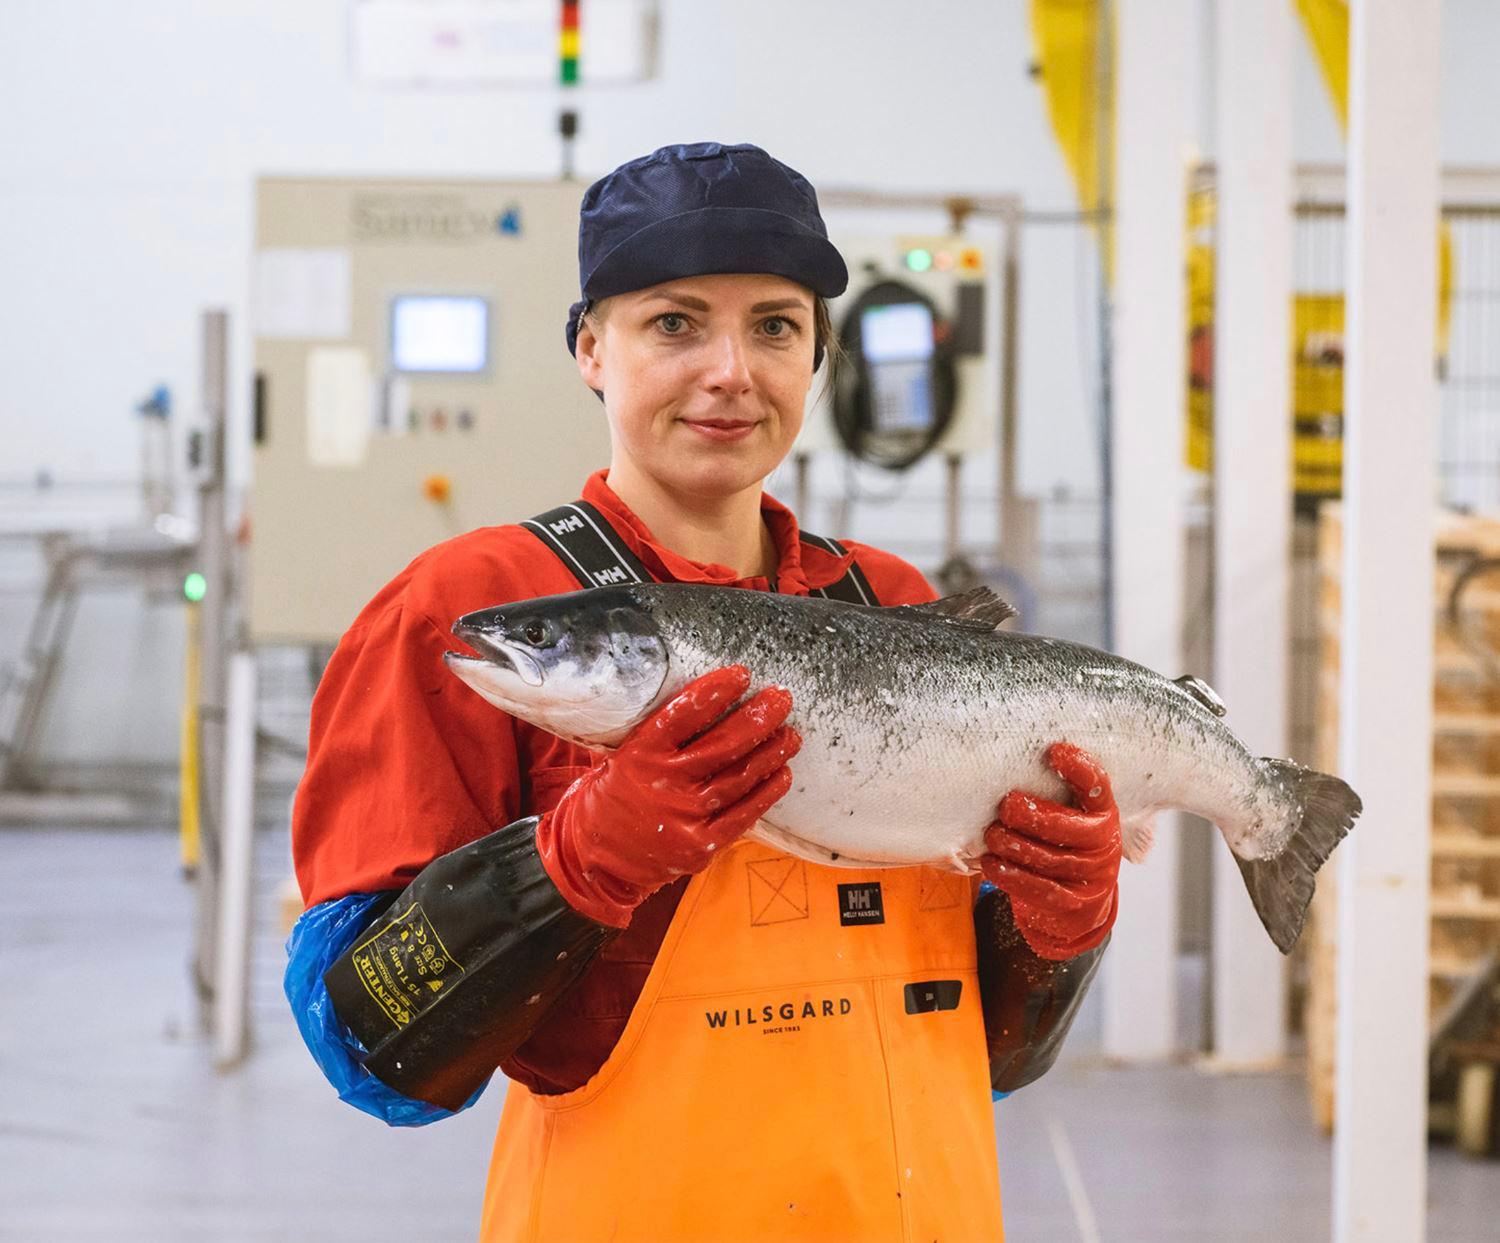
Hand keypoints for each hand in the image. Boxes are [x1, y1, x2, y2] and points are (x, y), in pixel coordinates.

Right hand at [536, 665, 798, 927]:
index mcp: (641, 752)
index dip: (716, 691)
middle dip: (758, 717)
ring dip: (771, 753)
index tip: (742, 675)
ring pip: (739, 778)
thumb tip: (707, 695)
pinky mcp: (700, 845)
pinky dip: (767, 793)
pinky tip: (783, 774)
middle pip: (724, 744)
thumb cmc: (618, 793)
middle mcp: (664, 782)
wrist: (595, 856)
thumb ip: (660, 732)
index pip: (685, 713)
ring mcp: (684, 816)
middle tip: (782, 698)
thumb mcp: (624, 755)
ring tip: (791, 735)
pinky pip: (742, 814)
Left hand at [978, 743, 1121, 959]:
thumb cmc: (1062, 846)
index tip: (1055, 752)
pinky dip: (1011, 876)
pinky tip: (991, 863)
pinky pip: (1039, 889)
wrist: (1077, 907)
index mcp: (1104, 815)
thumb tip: (1009, 754)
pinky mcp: (1073, 905)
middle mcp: (1104, 845)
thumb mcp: (1068, 816)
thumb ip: (1052, 791)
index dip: (1080, 770)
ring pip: (1050, 860)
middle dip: (1034, 816)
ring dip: (1015, 846)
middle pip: (1070, 829)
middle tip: (1007, 805)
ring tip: (992, 835)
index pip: (1099, 789)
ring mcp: (1092, 878)